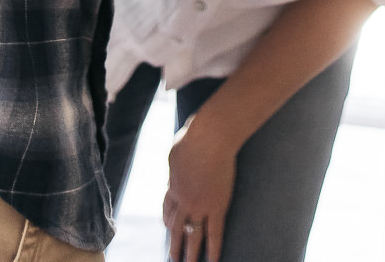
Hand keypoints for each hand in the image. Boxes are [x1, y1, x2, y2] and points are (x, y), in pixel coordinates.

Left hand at [163, 112, 236, 261]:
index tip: (168, 227)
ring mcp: (199, 205)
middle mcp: (183, 200)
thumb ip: (175, 165)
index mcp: (172, 185)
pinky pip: (215, 233)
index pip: (168, 208)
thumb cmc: (193, 137)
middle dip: (174, 244)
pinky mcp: (217, 206)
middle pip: (176, 227)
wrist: (210, 136)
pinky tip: (213, 261)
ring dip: (190, 253)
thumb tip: (176, 168)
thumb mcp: (175, 151)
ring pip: (193, 235)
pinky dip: (214, 249)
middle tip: (172, 259)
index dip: (167, 219)